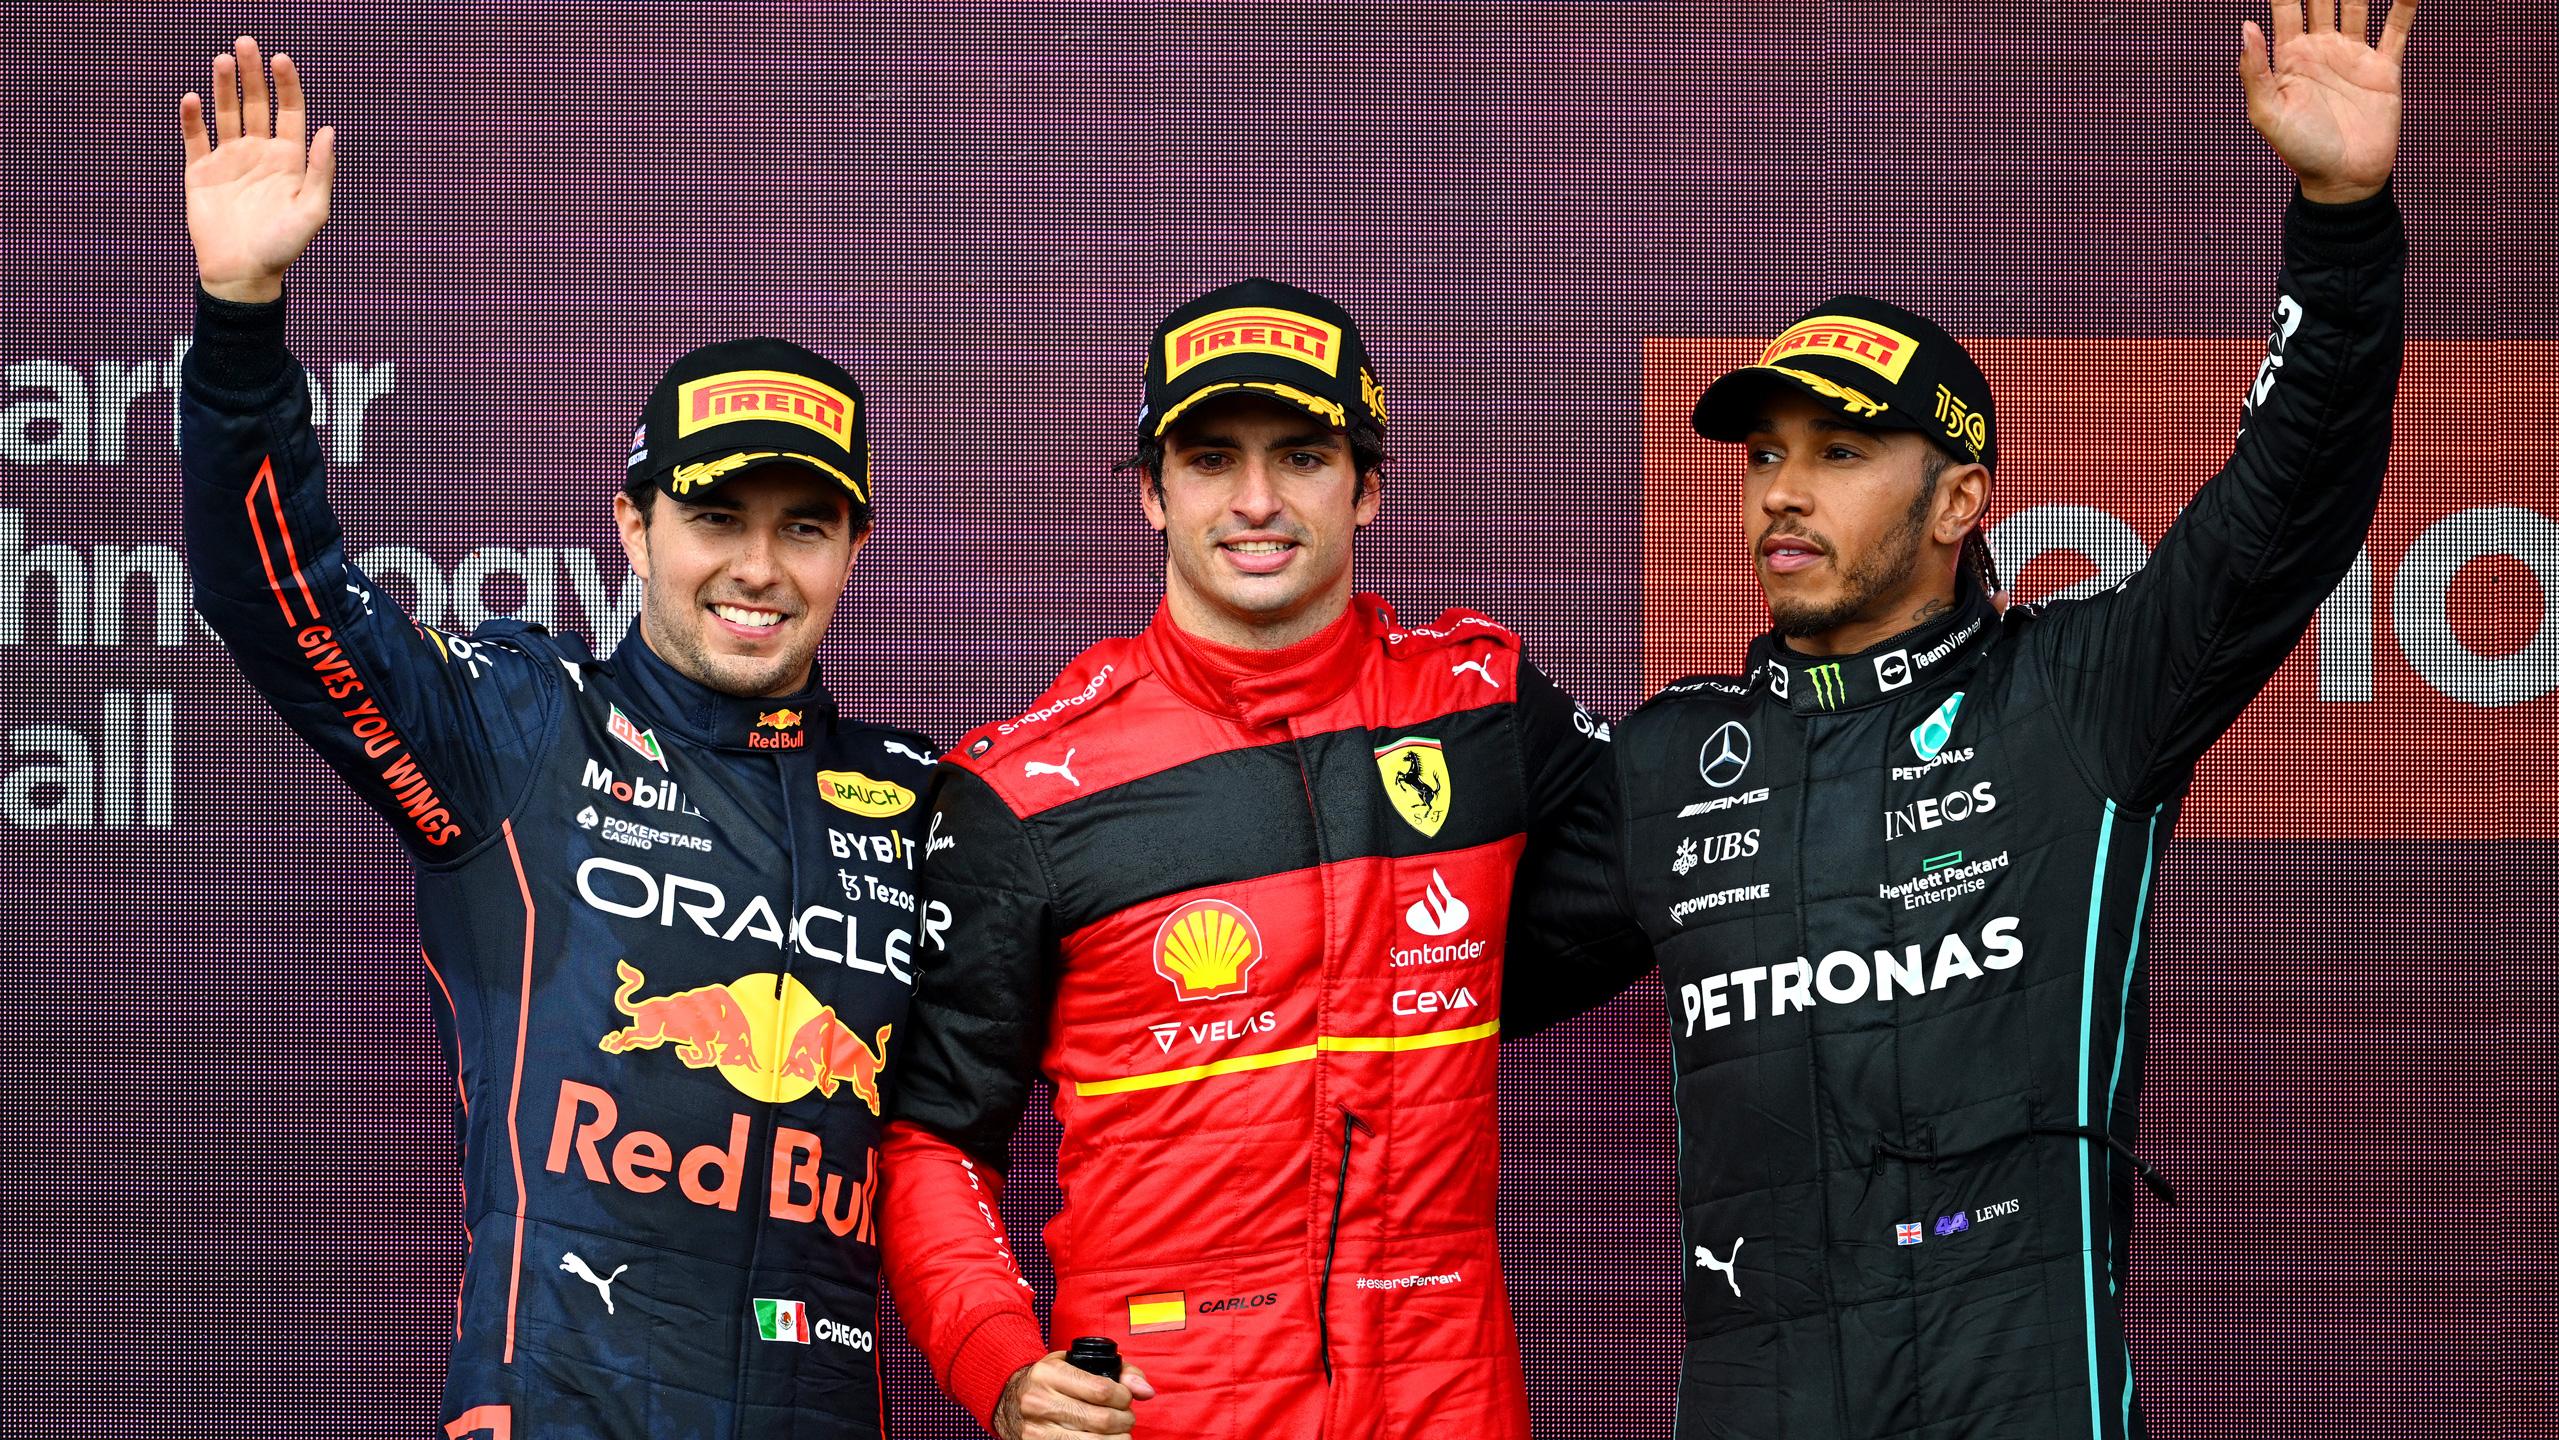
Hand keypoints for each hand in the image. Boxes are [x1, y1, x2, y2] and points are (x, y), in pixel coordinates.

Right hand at [180, 36, 335, 302]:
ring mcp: (229, 160)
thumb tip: (329, 130)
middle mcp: (259, 154)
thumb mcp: (312, 211)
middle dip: (252, 74)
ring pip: (226, 114)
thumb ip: (320, 171)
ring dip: (224, 87)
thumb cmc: (283, 247)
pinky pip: (195, 139)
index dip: (286, 85)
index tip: (280, 58)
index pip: (289, 112)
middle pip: (256, 104)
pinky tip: (194, 98)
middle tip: (245, 44)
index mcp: (289, 160)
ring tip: (222, 60)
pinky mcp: (200, 172)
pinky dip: (193, 119)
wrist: (243, 273)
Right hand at [992, 1353, 1156, 1438]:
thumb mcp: (1075, 1363)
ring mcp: (1035, 1430)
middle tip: (1126, 1418)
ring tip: (1118, 1433)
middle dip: (1125, 1421)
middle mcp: (1038, 1402)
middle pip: (1102, 1420)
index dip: (1124, 1397)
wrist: (1008, 1400)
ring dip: (1117, 1439)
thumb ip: (1117, 1371)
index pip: (1101, 1390)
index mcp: (1049, 1374)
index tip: (1126, 1398)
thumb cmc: (1049, 1380)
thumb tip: (1146, 1390)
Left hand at [2239, 0, 2416, 203]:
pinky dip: (2404, 3)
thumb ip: (2255, 70)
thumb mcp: (2267, 114)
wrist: (2344, 180)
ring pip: (2359, 3)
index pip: (2287, 6)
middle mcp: (2320, 49)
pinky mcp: (2384, 68)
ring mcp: (2353, 55)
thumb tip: (2245, 26)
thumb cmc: (2299, 152)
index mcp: (2288, 57)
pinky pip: (2397, 27)